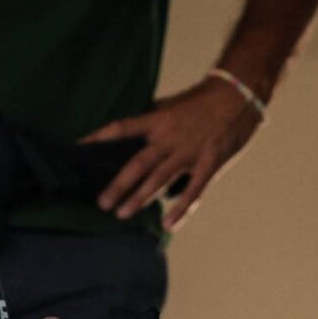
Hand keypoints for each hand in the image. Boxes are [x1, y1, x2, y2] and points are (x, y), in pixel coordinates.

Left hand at [83, 76, 265, 227]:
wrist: (238, 95)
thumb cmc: (204, 101)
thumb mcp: (172, 106)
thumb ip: (153, 122)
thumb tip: (132, 138)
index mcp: (158, 120)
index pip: (121, 128)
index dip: (98, 138)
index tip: (78, 150)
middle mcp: (170, 137)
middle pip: (138, 163)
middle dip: (118, 184)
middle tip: (102, 203)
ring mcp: (190, 152)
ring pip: (160, 179)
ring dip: (140, 197)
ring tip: (122, 214)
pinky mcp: (210, 164)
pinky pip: (194, 190)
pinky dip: (181, 208)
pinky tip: (168, 224)